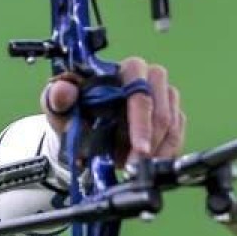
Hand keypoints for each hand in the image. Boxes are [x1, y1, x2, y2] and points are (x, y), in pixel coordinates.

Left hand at [41, 57, 186, 164]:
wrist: (86, 127)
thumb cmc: (76, 111)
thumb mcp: (61, 106)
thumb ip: (59, 97)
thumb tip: (63, 91)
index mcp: (128, 68)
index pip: (141, 93)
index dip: (141, 124)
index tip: (139, 151)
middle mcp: (152, 77)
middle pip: (162, 113)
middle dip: (149, 144)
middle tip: (134, 167)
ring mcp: (167, 96)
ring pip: (171, 127)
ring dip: (155, 152)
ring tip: (133, 166)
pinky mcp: (175, 114)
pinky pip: (177, 136)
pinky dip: (164, 153)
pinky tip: (148, 163)